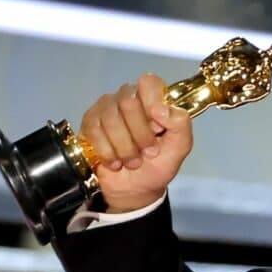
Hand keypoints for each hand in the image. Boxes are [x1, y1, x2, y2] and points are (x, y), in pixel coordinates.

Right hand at [79, 73, 192, 211]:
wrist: (134, 189)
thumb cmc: (157, 165)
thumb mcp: (179, 148)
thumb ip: (181, 124)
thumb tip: (162, 110)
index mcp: (153, 99)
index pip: (149, 82)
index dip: (153, 103)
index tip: (158, 127)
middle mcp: (128, 97)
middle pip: (129, 101)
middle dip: (141, 134)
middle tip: (148, 152)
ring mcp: (106, 108)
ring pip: (111, 118)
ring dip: (125, 148)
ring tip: (133, 161)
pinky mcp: (89, 122)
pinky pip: (95, 131)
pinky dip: (108, 152)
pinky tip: (115, 161)